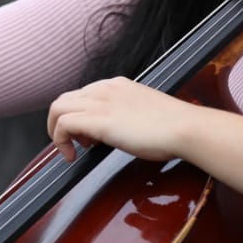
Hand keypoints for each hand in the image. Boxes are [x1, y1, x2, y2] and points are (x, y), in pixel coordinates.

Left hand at [46, 77, 199, 162]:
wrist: (186, 128)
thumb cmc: (174, 127)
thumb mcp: (144, 114)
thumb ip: (127, 117)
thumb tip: (119, 131)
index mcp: (117, 86)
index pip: (82, 95)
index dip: (78, 117)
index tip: (87, 138)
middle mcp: (105, 89)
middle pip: (64, 100)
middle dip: (61, 124)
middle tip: (76, 145)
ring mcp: (101, 103)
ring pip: (57, 108)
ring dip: (57, 132)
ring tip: (71, 151)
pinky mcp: (99, 120)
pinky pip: (63, 124)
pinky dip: (60, 142)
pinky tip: (73, 156)